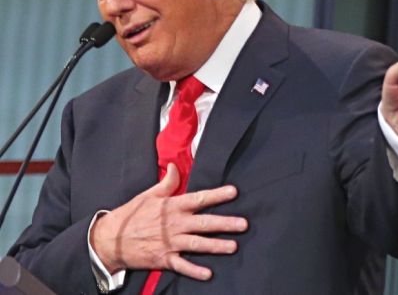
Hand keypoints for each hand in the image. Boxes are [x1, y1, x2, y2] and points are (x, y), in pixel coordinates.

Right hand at [90, 163, 247, 280]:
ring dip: (216, 246)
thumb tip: (175, 166)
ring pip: (197, 244)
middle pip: (204, 223)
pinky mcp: (163, 259)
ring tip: (233, 246)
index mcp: (172, 206)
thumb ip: (167, 182)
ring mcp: (169, 243)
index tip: (234, 192)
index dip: (217, 195)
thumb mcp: (149, 194)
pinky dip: (194, 270)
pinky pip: (182, 266)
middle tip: (243, 224)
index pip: (199, 198)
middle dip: (225, 223)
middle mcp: (174, 224)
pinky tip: (208, 273)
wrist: (110, 239)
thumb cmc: (131, 214)